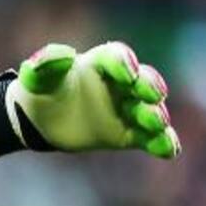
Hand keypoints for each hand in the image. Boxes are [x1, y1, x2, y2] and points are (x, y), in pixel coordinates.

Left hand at [10, 42, 180, 159]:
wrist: (40, 120)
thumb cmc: (41, 92)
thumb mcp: (36, 77)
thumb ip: (46, 64)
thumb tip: (65, 55)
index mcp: (100, 63)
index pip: (117, 57)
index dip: (124, 63)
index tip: (128, 73)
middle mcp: (121, 84)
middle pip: (144, 81)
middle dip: (150, 86)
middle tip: (153, 94)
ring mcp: (127, 109)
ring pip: (149, 110)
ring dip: (156, 116)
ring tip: (156, 123)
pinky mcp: (129, 134)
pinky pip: (151, 138)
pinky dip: (163, 143)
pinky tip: (169, 150)